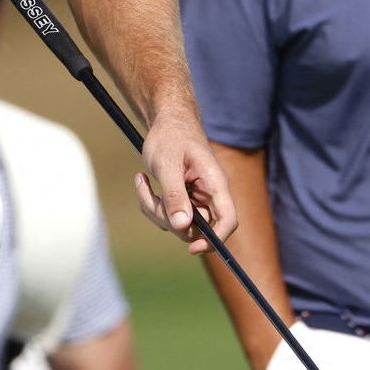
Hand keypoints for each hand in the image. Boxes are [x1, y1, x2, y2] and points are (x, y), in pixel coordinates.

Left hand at [133, 108, 237, 252]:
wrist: (166, 122)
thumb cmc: (170, 136)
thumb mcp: (167, 163)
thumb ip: (175, 194)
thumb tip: (182, 226)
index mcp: (215, 183)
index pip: (228, 220)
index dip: (215, 239)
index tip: (193, 248)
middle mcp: (209, 194)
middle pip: (197, 228)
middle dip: (168, 218)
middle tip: (148, 194)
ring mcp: (196, 199)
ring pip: (179, 225)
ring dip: (155, 210)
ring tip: (142, 181)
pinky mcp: (183, 200)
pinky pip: (168, 217)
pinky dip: (151, 205)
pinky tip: (143, 182)